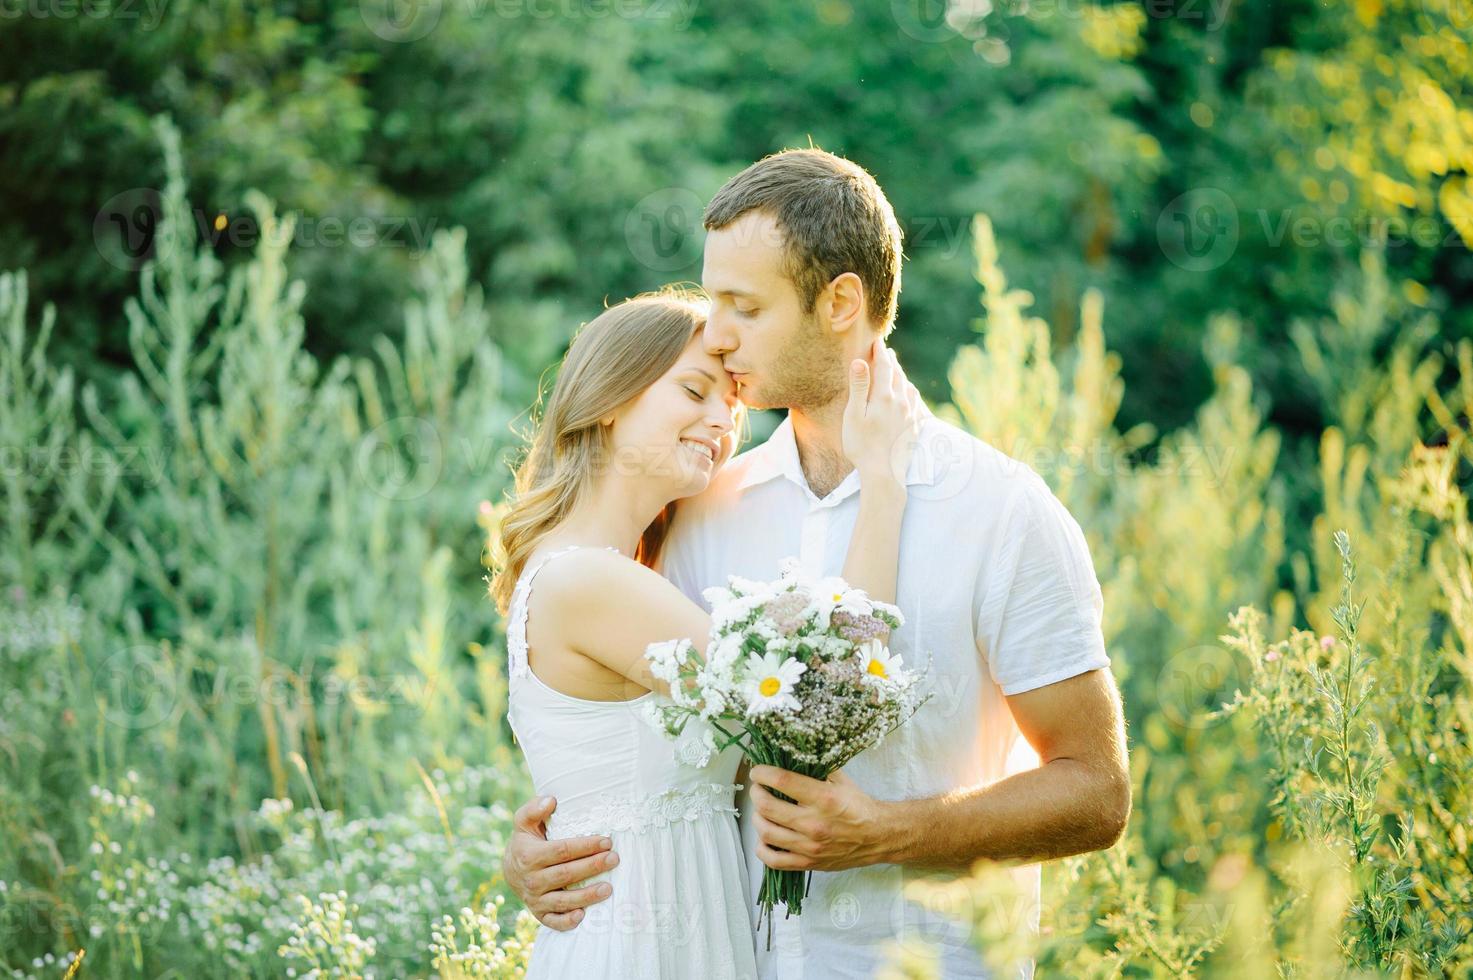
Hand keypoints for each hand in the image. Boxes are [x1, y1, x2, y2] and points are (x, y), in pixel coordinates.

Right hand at [501, 795, 618, 929]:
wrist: (510, 868)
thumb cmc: (526, 840)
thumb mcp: (524, 821)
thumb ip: (534, 808)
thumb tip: (551, 800)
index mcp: (528, 855)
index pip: (561, 850)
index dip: (585, 846)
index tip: (606, 840)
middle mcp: (531, 879)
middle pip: (566, 874)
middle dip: (592, 867)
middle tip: (614, 859)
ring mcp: (534, 898)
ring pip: (562, 900)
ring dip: (586, 896)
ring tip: (608, 888)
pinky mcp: (538, 912)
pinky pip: (553, 921)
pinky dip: (566, 921)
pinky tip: (583, 915)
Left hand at [749, 766, 894, 871]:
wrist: (878, 836)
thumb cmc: (858, 807)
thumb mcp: (841, 780)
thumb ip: (817, 768)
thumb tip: (791, 755)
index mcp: (823, 798)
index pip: (782, 781)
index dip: (763, 773)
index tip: (758, 771)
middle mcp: (814, 823)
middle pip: (767, 807)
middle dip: (756, 794)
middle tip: (758, 788)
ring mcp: (810, 846)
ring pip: (766, 833)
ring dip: (757, 818)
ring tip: (761, 811)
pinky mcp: (808, 863)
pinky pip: (774, 861)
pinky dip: (762, 848)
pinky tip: (765, 838)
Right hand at [841, 338, 921, 487]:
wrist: (884, 473)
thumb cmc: (862, 445)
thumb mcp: (853, 415)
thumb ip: (858, 387)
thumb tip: (859, 361)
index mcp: (884, 396)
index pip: (883, 366)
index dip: (879, 351)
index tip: (876, 340)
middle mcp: (901, 402)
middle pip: (897, 374)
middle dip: (891, 361)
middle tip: (886, 351)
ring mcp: (910, 414)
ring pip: (908, 387)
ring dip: (901, 375)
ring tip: (896, 369)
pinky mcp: (914, 426)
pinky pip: (916, 402)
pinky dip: (910, 392)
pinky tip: (909, 394)